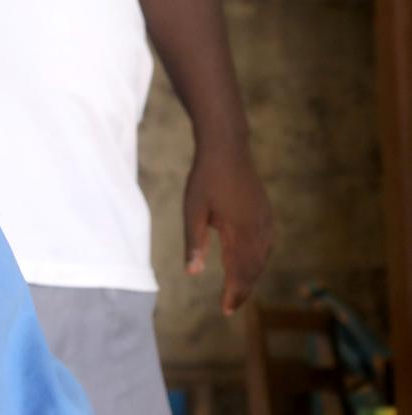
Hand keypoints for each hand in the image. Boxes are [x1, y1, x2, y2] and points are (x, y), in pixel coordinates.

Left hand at [183, 142, 272, 314]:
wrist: (227, 149)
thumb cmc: (205, 179)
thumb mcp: (193, 210)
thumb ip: (195, 243)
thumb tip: (193, 274)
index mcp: (239, 231)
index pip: (239, 272)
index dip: (234, 294)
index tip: (226, 311)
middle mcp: (258, 230)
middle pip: (253, 270)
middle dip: (243, 290)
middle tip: (230, 307)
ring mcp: (266, 222)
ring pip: (262, 259)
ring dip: (251, 277)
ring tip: (238, 291)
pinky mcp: (267, 215)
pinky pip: (266, 246)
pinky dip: (257, 261)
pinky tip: (249, 265)